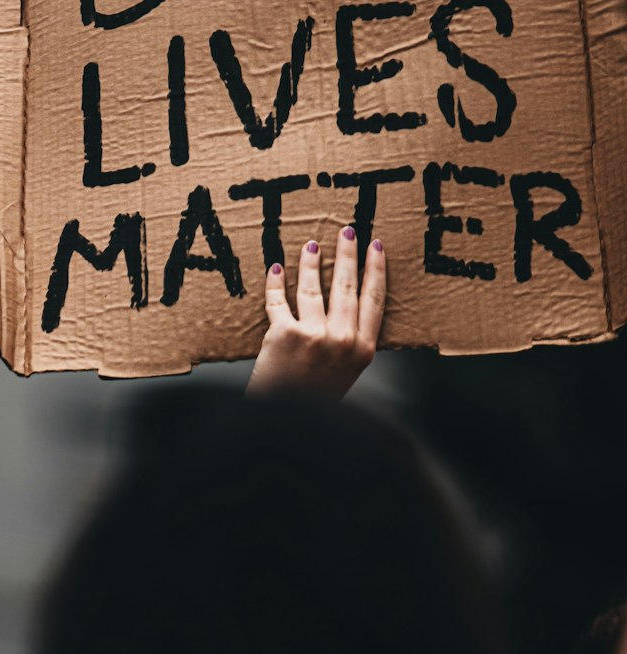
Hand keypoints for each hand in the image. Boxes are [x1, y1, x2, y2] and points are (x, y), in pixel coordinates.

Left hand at [246, 227, 385, 398]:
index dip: (375, 269)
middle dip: (347, 254)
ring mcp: (314, 336)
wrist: (286, 422)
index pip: (374, 299)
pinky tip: (277, 269)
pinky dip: (276, 282)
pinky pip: (279, 300)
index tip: (376, 247)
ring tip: (311, 246)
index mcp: (363, 350)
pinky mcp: (284, 335)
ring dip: (311, 263)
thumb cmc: (315, 399)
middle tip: (347, 230)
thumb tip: (350, 306)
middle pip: (347, 286)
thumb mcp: (347, 373)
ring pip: (313, 288)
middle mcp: (342, 340)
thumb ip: (352, 344)